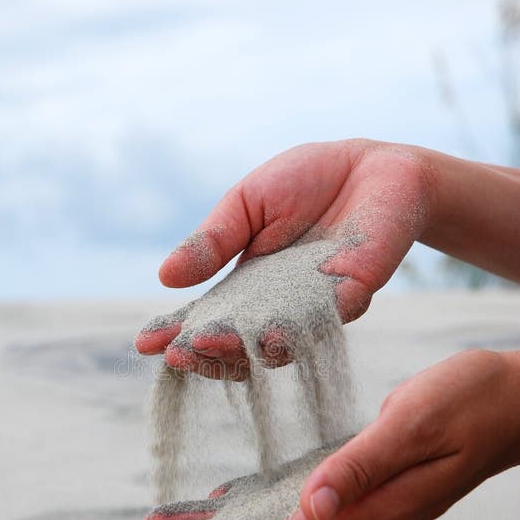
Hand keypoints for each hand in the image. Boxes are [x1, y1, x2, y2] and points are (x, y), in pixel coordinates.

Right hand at [135, 139, 433, 376]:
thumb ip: (214, 239)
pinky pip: (322, 323)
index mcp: (247, 286)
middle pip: (235, 345)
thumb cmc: (306, 181)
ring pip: (274, 345)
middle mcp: (277, 307)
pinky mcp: (352, 297)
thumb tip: (165, 277)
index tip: (145, 343)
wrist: (373, 165)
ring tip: (208, 342)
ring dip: (240, 348)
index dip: (176, 332)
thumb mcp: (247, 203)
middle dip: (203, 351)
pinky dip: (296, 331)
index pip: (206, 319)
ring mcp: (313, 308)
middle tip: (174, 354)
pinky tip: (268, 335)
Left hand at [136, 349, 519, 519]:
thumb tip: (310, 508)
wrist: (514, 402)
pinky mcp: (358, 481)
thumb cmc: (470, 402)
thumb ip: (362, 466)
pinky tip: (222, 500)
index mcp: (373, 512)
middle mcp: (361, 518)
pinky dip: (252, 503)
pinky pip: (293, 502)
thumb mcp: (414, 424)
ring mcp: (360, 503)